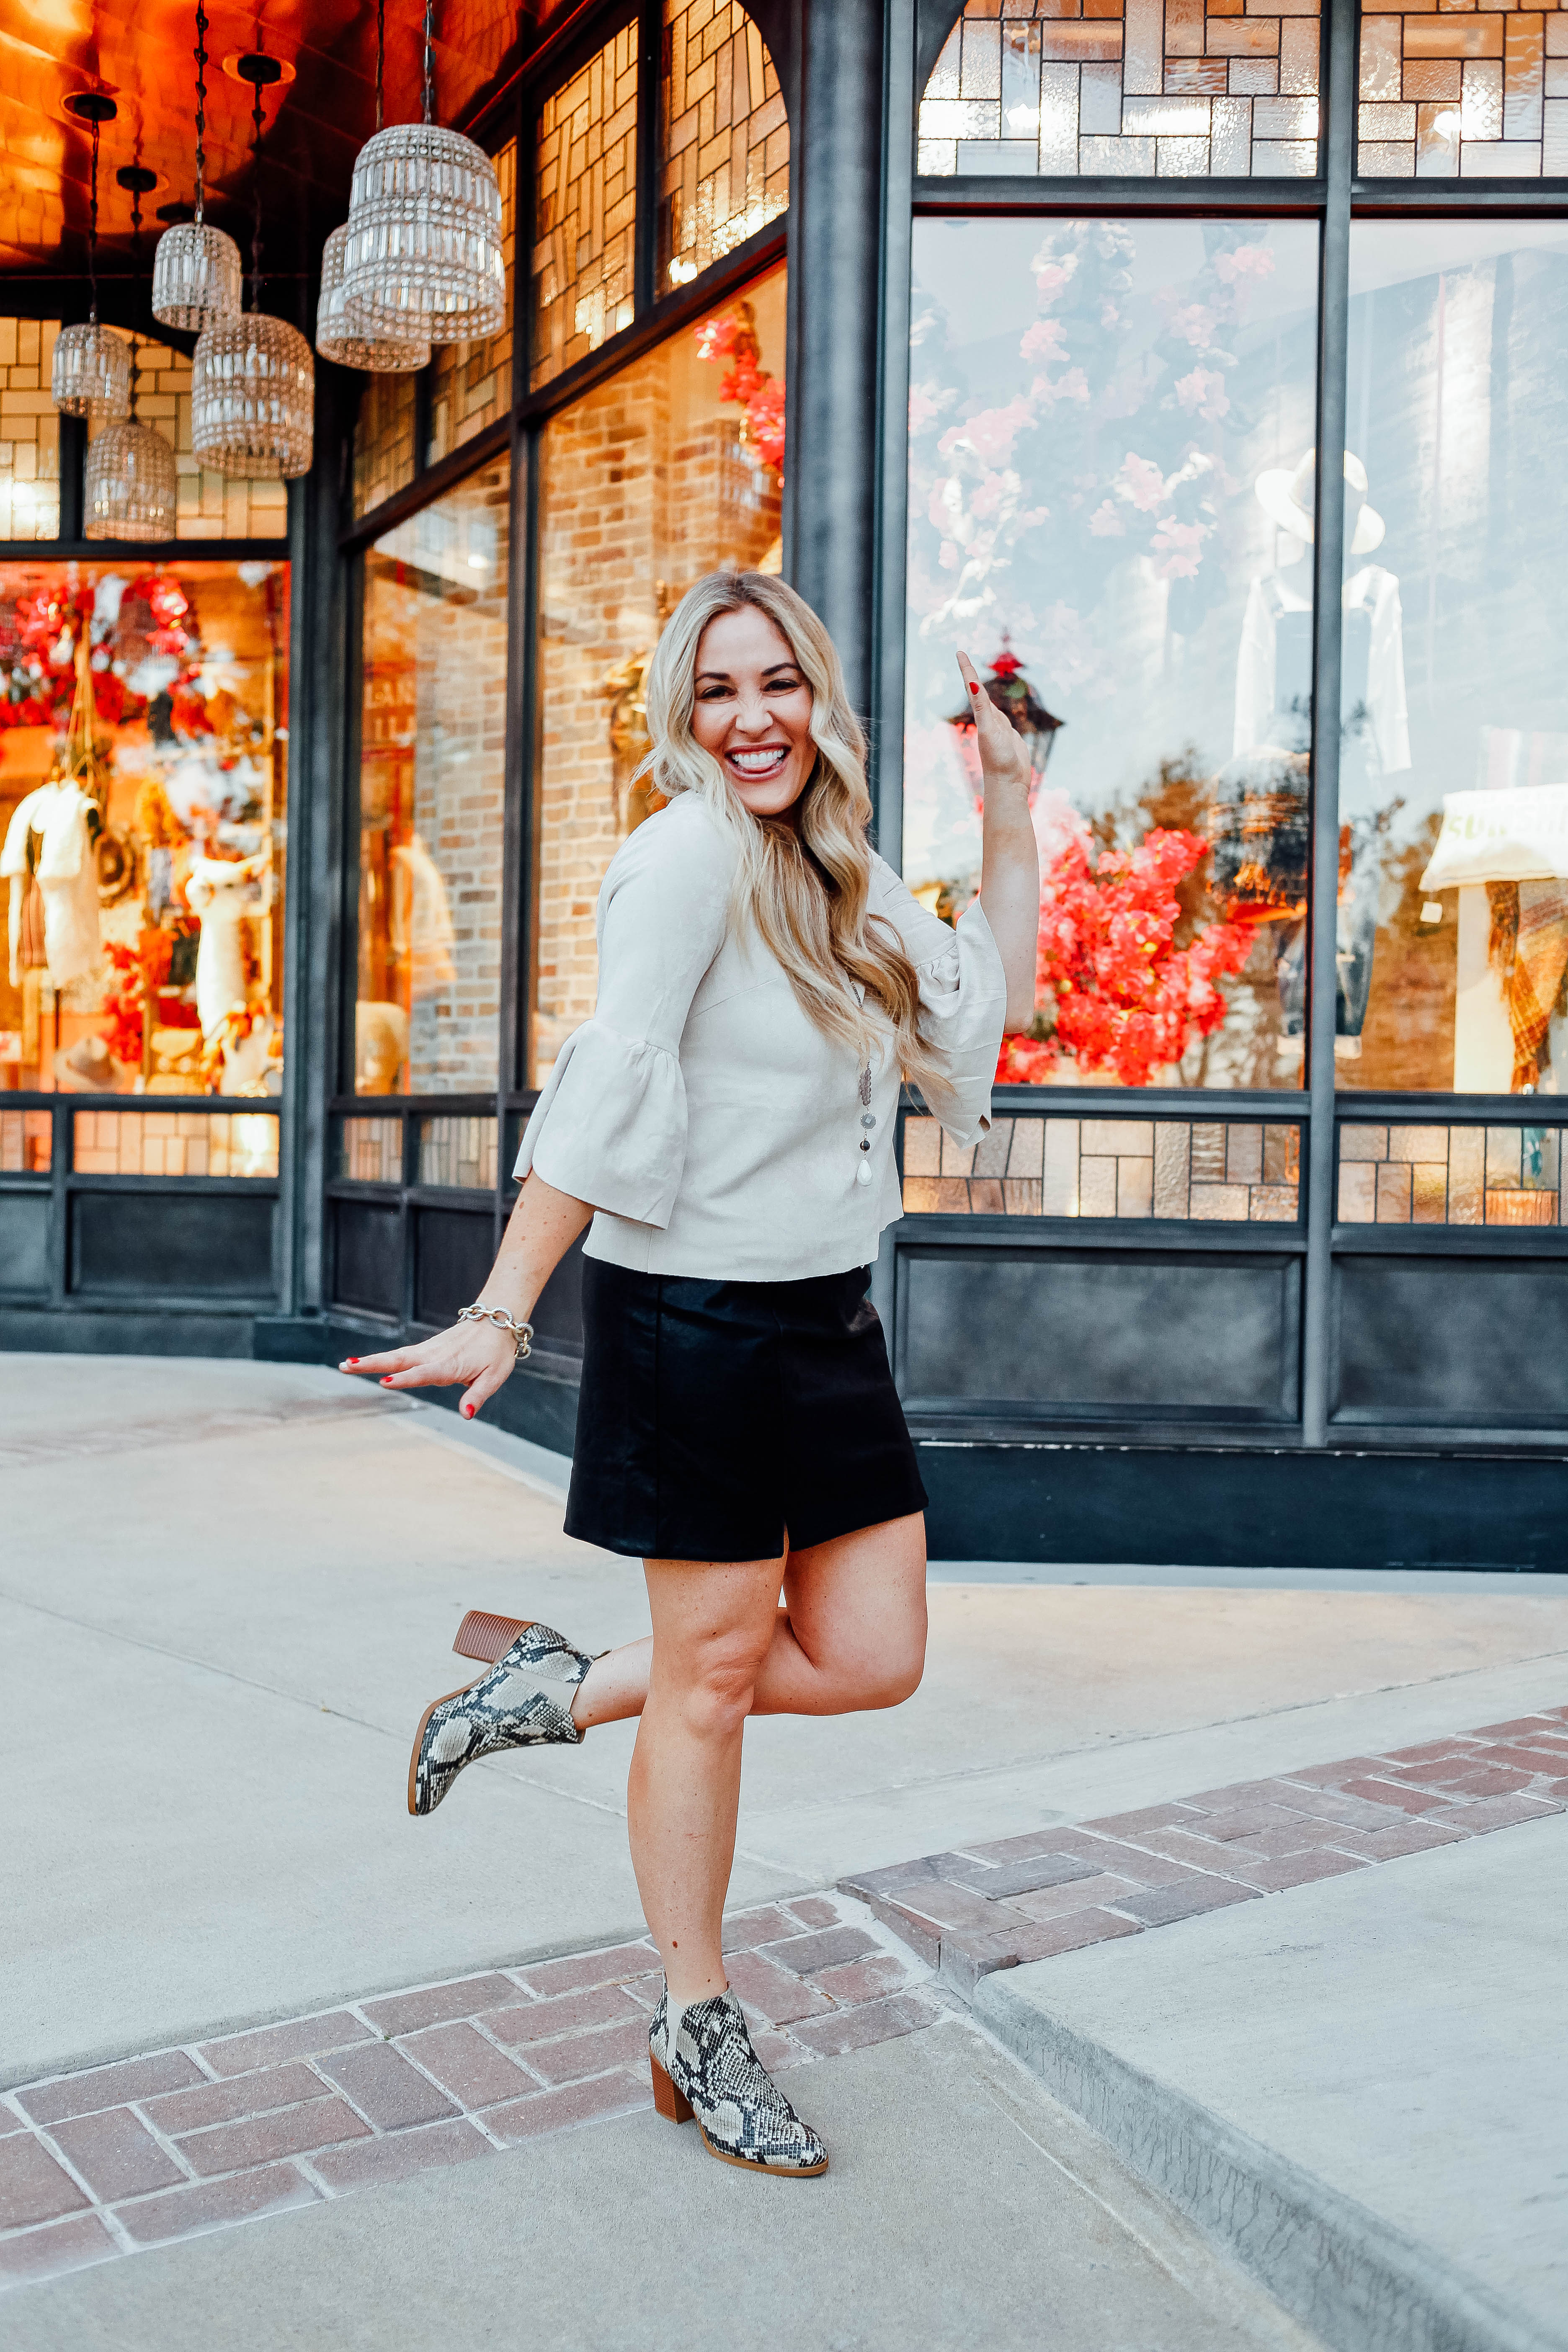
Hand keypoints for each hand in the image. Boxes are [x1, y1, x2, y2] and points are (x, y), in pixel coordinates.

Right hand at [339, 1320, 518, 1419]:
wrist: (498, 1322)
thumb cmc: (497, 1352)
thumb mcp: (494, 1377)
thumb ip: (477, 1396)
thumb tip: (466, 1415)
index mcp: (450, 1365)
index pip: (423, 1373)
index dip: (405, 1379)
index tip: (383, 1383)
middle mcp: (434, 1355)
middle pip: (399, 1360)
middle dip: (372, 1364)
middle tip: (346, 1367)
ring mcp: (429, 1349)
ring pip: (396, 1356)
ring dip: (372, 1360)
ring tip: (346, 1365)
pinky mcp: (427, 1348)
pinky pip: (403, 1354)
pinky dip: (384, 1357)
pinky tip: (367, 1362)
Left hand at [956, 650, 1031, 802]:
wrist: (1008, 783)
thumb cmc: (998, 759)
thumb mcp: (990, 730)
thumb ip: (983, 708)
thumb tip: (974, 686)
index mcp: (982, 716)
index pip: (973, 687)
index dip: (967, 670)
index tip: (959, 652)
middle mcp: (988, 719)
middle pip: (978, 691)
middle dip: (971, 674)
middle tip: (962, 657)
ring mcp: (998, 727)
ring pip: (989, 703)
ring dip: (981, 689)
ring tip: (973, 676)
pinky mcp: (1009, 736)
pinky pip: (1003, 716)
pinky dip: (998, 708)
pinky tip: (997, 709)